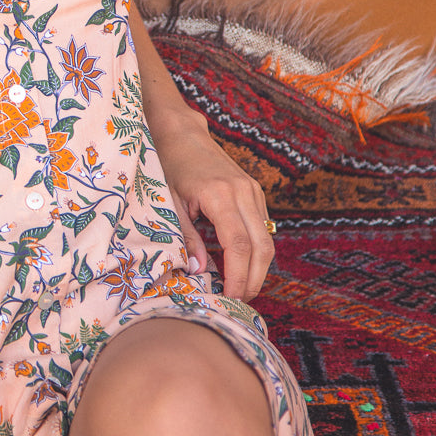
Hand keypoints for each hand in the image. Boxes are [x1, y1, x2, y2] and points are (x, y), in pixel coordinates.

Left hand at [155, 109, 274, 300]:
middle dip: (254, 279)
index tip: (231, 299)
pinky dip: (256, 251)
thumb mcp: (169, 203)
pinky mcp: (254, 192)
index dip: (238, 277)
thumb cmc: (168, 165)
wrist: (181, 133)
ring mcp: (253, 191)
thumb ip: (186, 237)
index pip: (238, 246)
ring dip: (258, 268)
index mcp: (221, 195)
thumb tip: (198, 271)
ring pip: (267, 239)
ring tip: (240, 290)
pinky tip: (241, 266)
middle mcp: (244, 192)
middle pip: (261, 247)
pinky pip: (262, 228)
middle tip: (238, 302)